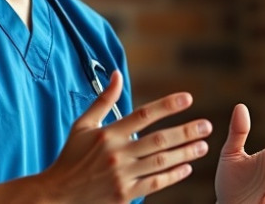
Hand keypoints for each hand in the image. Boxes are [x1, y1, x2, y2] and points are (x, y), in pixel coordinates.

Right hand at [41, 71, 212, 202]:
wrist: (58, 195)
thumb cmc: (71, 157)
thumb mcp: (82, 125)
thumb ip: (103, 100)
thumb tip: (116, 73)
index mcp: (108, 134)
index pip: (143, 115)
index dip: (167, 105)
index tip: (187, 98)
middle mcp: (117, 154)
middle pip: (159, 140)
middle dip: (186, 132)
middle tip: (206, 126)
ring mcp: (122, 176)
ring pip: (161, 162)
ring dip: (185, 153)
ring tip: (203, 146)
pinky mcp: (125, 195)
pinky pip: (155, 183)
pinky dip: (173, 175)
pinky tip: (187, 167)